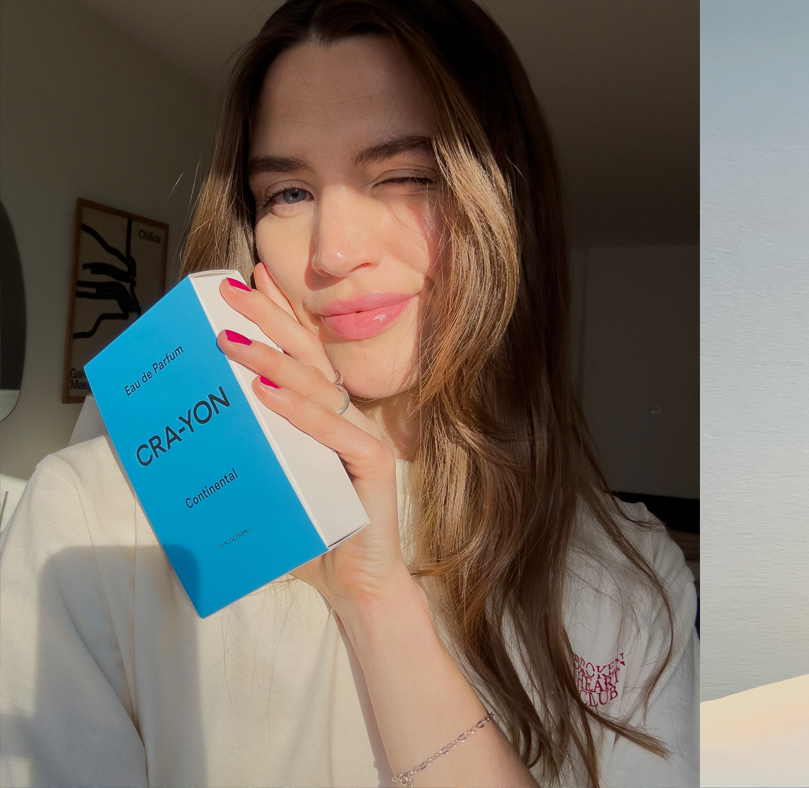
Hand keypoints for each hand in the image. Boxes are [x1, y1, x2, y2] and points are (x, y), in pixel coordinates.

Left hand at [217, 263, 409, 607]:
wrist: (356, 584)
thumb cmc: (310, 534)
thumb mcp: (270, 483)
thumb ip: (246, 453)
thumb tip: (185, 429)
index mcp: (325, 417)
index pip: (301, 353)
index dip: (279, 312)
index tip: (250, 277)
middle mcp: (346, 417)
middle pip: (307, 355)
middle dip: (269, 318)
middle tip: (230, 289)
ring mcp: (361, 437)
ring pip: (315, 386)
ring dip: (270, 359)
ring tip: (230, 340)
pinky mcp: (373, 464)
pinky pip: (333, 430)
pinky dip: (298, 410)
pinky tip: (265, 393)